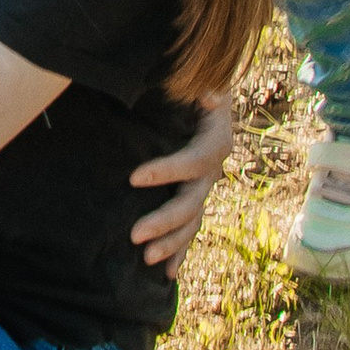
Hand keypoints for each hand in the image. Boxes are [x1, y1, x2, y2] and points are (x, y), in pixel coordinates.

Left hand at [129, 93, 237, 274]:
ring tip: (147, 259)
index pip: (197, 160)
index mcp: (215, 138)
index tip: (134, 178)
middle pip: (193, 201)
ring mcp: (204, 186)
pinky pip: (189, 228)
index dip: (168, 171)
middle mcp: (213, 168)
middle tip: (135, 235)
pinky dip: (179, 250)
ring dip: (172, 243)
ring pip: (192, 221)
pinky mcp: (193, 196)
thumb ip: (200, 83)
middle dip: (165, 221)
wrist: (203, 90)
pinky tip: (167, 274)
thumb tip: (209, 95)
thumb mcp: (198, 75)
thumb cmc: (193, 81)